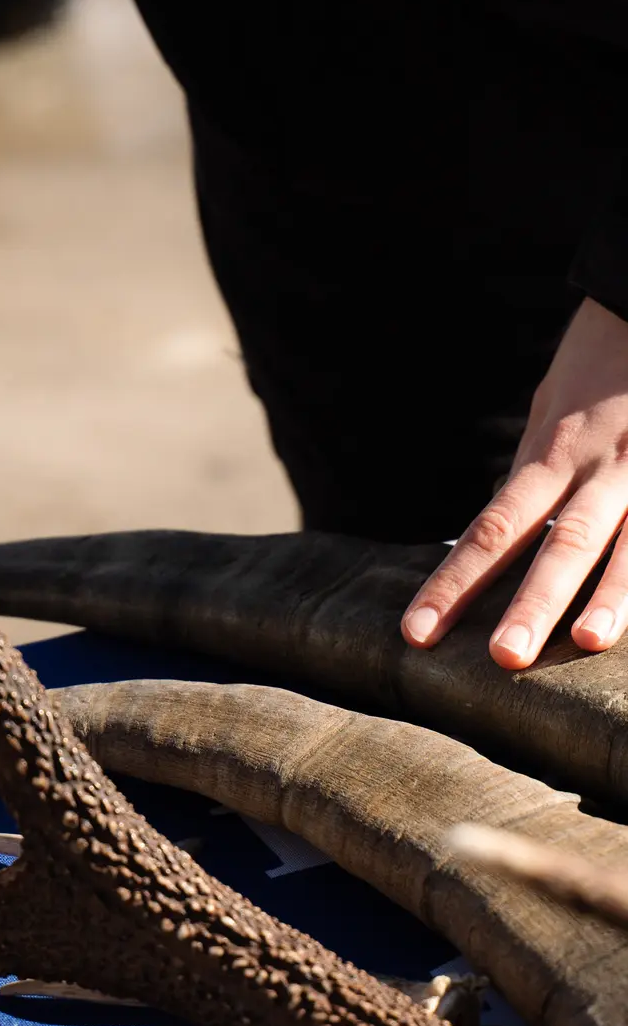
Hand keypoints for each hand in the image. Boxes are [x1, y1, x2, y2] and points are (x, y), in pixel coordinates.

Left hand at [401, 297, 627, 667]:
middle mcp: (598, 468)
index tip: (417, 633)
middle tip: (501, 660)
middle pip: (558, 542)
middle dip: (531, 603)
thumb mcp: (551, 413)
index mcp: (550, 458)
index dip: (454, 584)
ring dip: (610, 596)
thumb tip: (491, 528)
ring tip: (586, 642)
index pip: (490, 532)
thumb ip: (530, 476)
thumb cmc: (601, 365)